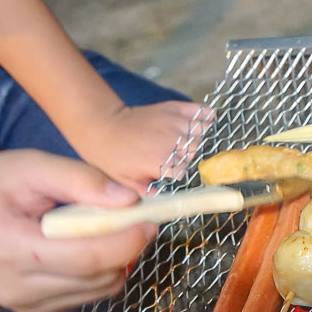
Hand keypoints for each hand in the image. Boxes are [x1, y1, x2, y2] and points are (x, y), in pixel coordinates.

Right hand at [0, 150, 156, 311]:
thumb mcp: (28, 166)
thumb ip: (79, 179)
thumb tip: (129, 200)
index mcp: (11, 250)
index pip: (87, 258)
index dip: (127, 241)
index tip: (148, 219)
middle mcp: (19, 289)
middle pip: (99, 278)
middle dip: (127, 248)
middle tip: (135, 219)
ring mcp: (27, 307)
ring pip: (100, 290)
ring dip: (116, 261)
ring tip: (105, 229)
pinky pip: (87, 295)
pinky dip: (99, 272)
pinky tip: (84, 247)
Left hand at [73, 101, 206, 189]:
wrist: (102, 126)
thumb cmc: (112, 157)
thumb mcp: (128, 182)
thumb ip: (149, 192)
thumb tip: (166, 202)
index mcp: (161, 162)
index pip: (191, 173)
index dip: (192, 178)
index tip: (190, 180)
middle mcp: (171, 141)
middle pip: (201, 153)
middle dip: (201, 160)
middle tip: (197, 165)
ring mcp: (173, 123)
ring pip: (203, 133)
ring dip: (205, 141)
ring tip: (203, 147)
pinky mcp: (172, 109)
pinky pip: (198, 111)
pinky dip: (206, 116)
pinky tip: (209, 122)